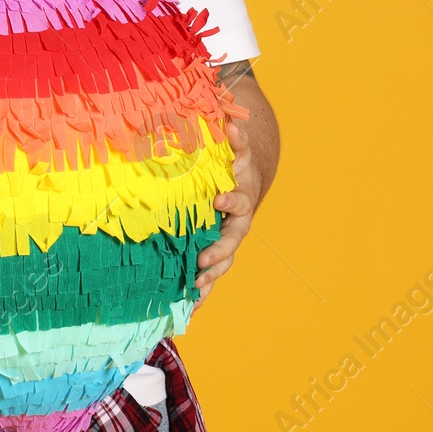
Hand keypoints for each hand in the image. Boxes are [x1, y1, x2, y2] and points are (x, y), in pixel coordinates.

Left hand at [192, 118, 261, 310]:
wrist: (244, 180)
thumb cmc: (233, 163)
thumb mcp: (235, 148)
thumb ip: (234, 137)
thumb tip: (230, 121)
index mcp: (240, 195)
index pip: (239, 199)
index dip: (231, 200)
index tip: (219, 200)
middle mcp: (237, 222)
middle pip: (232, 240)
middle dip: (219, 251)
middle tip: (203, 259)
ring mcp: (227, 239)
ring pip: (223, 262)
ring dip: (210, 277)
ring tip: (194, 290)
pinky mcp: (215, 252)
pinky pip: (211, 274)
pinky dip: (202, 292)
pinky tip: (189, 310)